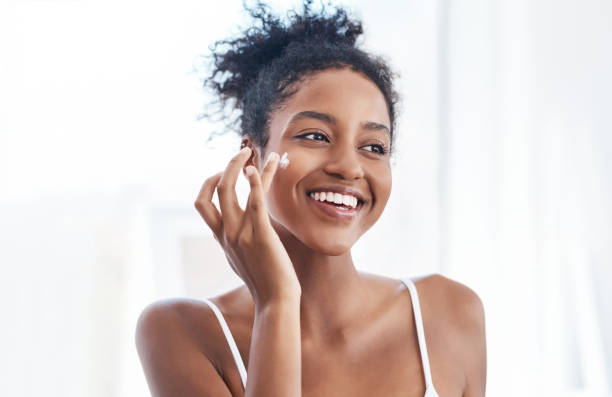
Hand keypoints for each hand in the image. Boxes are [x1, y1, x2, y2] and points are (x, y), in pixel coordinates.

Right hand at [195, 147, 300, 306]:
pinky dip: (257, 181)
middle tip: (242, 152)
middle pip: (215, 191)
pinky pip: (255, 201)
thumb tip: (238, 235)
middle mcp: (227, 233)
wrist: (276, 301)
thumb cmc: (265, 282)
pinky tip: (263, 167)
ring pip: (231, 190)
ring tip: (253, 151)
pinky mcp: (261, 234)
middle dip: (227, 167)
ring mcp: (241, 233)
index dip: (208, 184)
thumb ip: (236, 244)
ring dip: (241, 166)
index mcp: (222, 238)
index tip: (224, 172)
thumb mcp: (243, 260)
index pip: (202, 204)